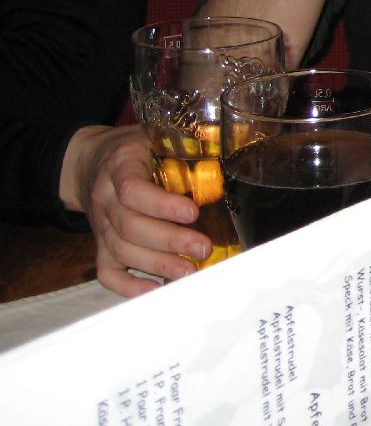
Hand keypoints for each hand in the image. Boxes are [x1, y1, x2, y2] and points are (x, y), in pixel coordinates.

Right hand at [62, 125, 211, 296]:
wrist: (87, 162)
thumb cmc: (132, 149)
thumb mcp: (151, 136)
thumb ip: (183, 145)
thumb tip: (229, 154)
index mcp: (119, 166)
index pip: (132, 189)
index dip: (162, 204)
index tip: (192, 213)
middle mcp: (104, 199)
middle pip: (130, 227)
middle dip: (170, 241)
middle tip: (203, 248)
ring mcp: (100, 226)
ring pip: (121, 251)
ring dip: (157, 264)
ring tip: (189, 272)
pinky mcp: (99, 246)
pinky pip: (106, 272)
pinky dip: (129, 286)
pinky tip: (156, 289)